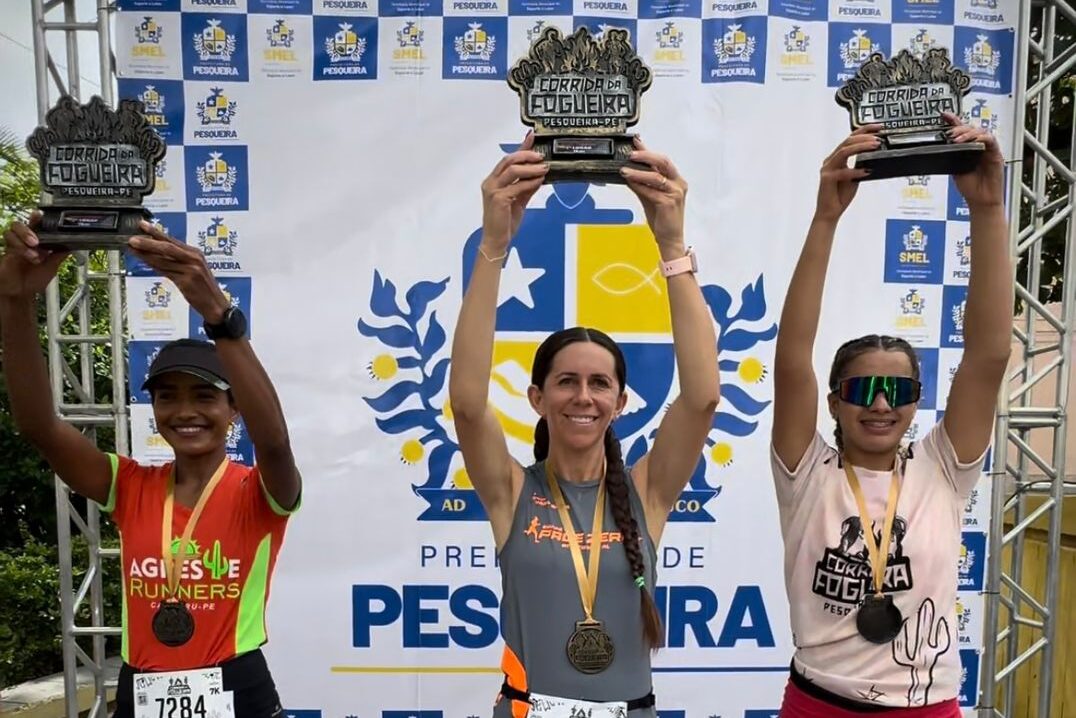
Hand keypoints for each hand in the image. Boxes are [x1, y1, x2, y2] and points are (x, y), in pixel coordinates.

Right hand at [0, 212, 68, 298]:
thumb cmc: (33, 281)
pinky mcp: (5, 253)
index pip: (35, 225)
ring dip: (24, 242)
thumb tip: (72, 244)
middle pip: (19, 224)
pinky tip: (28, 257)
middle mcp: (23, 242)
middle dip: (28, 229)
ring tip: (35, 255)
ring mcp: (13, 246)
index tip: (40, 214)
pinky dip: (20, 249)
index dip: (36, 218)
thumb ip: (59, 255)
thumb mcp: (52, 267)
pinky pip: (8, 243)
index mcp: (36, 243)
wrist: (20, 295)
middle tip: (37, 241)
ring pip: (12, 231)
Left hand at [128, 221, 229, 322]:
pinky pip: (165, 271)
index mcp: (196, 253)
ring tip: (132, 249)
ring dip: (145, 253)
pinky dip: (153, 265)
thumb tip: (156, 255)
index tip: (142, 225)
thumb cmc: (204, 290)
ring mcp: (191, 269)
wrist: (216, 306)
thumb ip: (177, 262)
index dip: (155, 232)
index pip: (172, 240)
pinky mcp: (186, 281)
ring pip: (163, 258)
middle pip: (167, 246)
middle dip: (148, 241)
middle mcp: (194, 258)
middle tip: (132, 239)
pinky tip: (144, 262)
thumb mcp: (194, 271)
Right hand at [479, 133, 547, 253]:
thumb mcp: (518, 200)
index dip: (521, 147)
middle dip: (526, 155)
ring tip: (543, 168)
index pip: (508, 159)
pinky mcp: (499, 199)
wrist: (496, 240)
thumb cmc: (504, 222)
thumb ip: (526, 187)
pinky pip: (517, 186)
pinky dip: (530, 182)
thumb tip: (539, 175)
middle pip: (508, 160)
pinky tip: (539, 181)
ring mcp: (493, 190)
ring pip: (512, 170)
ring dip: (530, 168)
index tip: (532, 136)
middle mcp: (491, 182)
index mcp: (493, 181)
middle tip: (541, 156)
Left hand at [620, 138, 686, 248]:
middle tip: (631, 154)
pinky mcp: (669, 203)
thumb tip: (628, 171)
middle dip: (646, 156)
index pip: (661, 160)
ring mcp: (675, 193)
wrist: (669, 238)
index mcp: (675, 180)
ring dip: (638, 172)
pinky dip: (639, 186)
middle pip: (663, 162)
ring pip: (656, 176)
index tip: (636, 141)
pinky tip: (630, 183)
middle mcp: (678, 184)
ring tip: (625, 170)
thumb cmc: (663, 218)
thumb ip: (641, 183)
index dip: (648, 150)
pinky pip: (651, 191)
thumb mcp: (650, 196)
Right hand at [815, 125, 881, 221]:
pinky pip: (842, 172)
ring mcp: (827, 169)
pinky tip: (866, 171)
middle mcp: (830, 161)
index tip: (879, 127)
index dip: (864, 130)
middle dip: (864, 137)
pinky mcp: (827, 179)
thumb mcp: (855, 176)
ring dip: (861, 147)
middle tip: (879, 138)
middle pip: (847, 141)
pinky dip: (856, 171)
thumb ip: (861, 165)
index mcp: (836, 158)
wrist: (829, 213)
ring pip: (844, 151)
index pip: (850, 139)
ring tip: (875, 146)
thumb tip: (875, 155)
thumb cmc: (840, 196)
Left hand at [947, 112, 1003, 209]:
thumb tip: (939, 146)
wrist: (980, 200)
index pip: (961, 130)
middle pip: (971, 128)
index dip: (953, 120)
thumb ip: (950, 156)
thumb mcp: (954, 168)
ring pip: (980, 131)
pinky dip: (981, 138)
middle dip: (959, 127)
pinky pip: (990, 140)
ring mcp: (987, 149)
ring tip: (957, 138)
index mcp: (968, 148)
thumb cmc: (970, 186)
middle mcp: (978, 146)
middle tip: (950, 133)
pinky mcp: (996, 154)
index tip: (943, 115)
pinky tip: (974, 141)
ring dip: (968, 132)